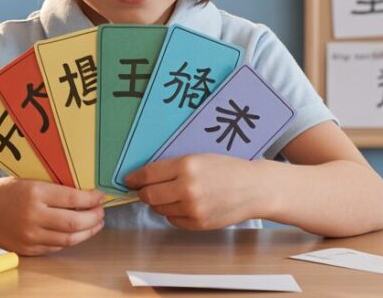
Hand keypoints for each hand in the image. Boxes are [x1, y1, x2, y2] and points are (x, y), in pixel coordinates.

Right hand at [0, 178, 105, 255]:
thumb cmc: (5, 191)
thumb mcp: (30, 180)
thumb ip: (55, 189)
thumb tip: (85, 195)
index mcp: (35, 193)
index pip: (74, 199)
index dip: (92, 199)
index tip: (100, 196)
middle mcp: (33, 215)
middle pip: (74, 222)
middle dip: (94, 217)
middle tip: (101, 212)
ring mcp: (29, 235)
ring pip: (68, 238)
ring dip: (86, 232)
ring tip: (94, 224)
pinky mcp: (26, 249)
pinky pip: (55, 247)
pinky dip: (69, 240)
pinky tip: (75, 233)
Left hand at [125, 154, 270, 229]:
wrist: (254, 188)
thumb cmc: (227, 169)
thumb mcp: (199, 158)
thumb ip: (173, 167)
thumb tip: (144, 177)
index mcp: (186, 165)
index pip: (148, 174)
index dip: (134, 178)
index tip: (129, 180)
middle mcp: (187, 188)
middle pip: (149, 195)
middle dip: (144, 193)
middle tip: (145, 190)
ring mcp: (192, 208)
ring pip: (160, 209)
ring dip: (160, 204)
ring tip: (173, 195)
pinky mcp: (198, 224)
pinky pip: (173, 220)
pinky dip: (174, 214)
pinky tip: (185, 205)